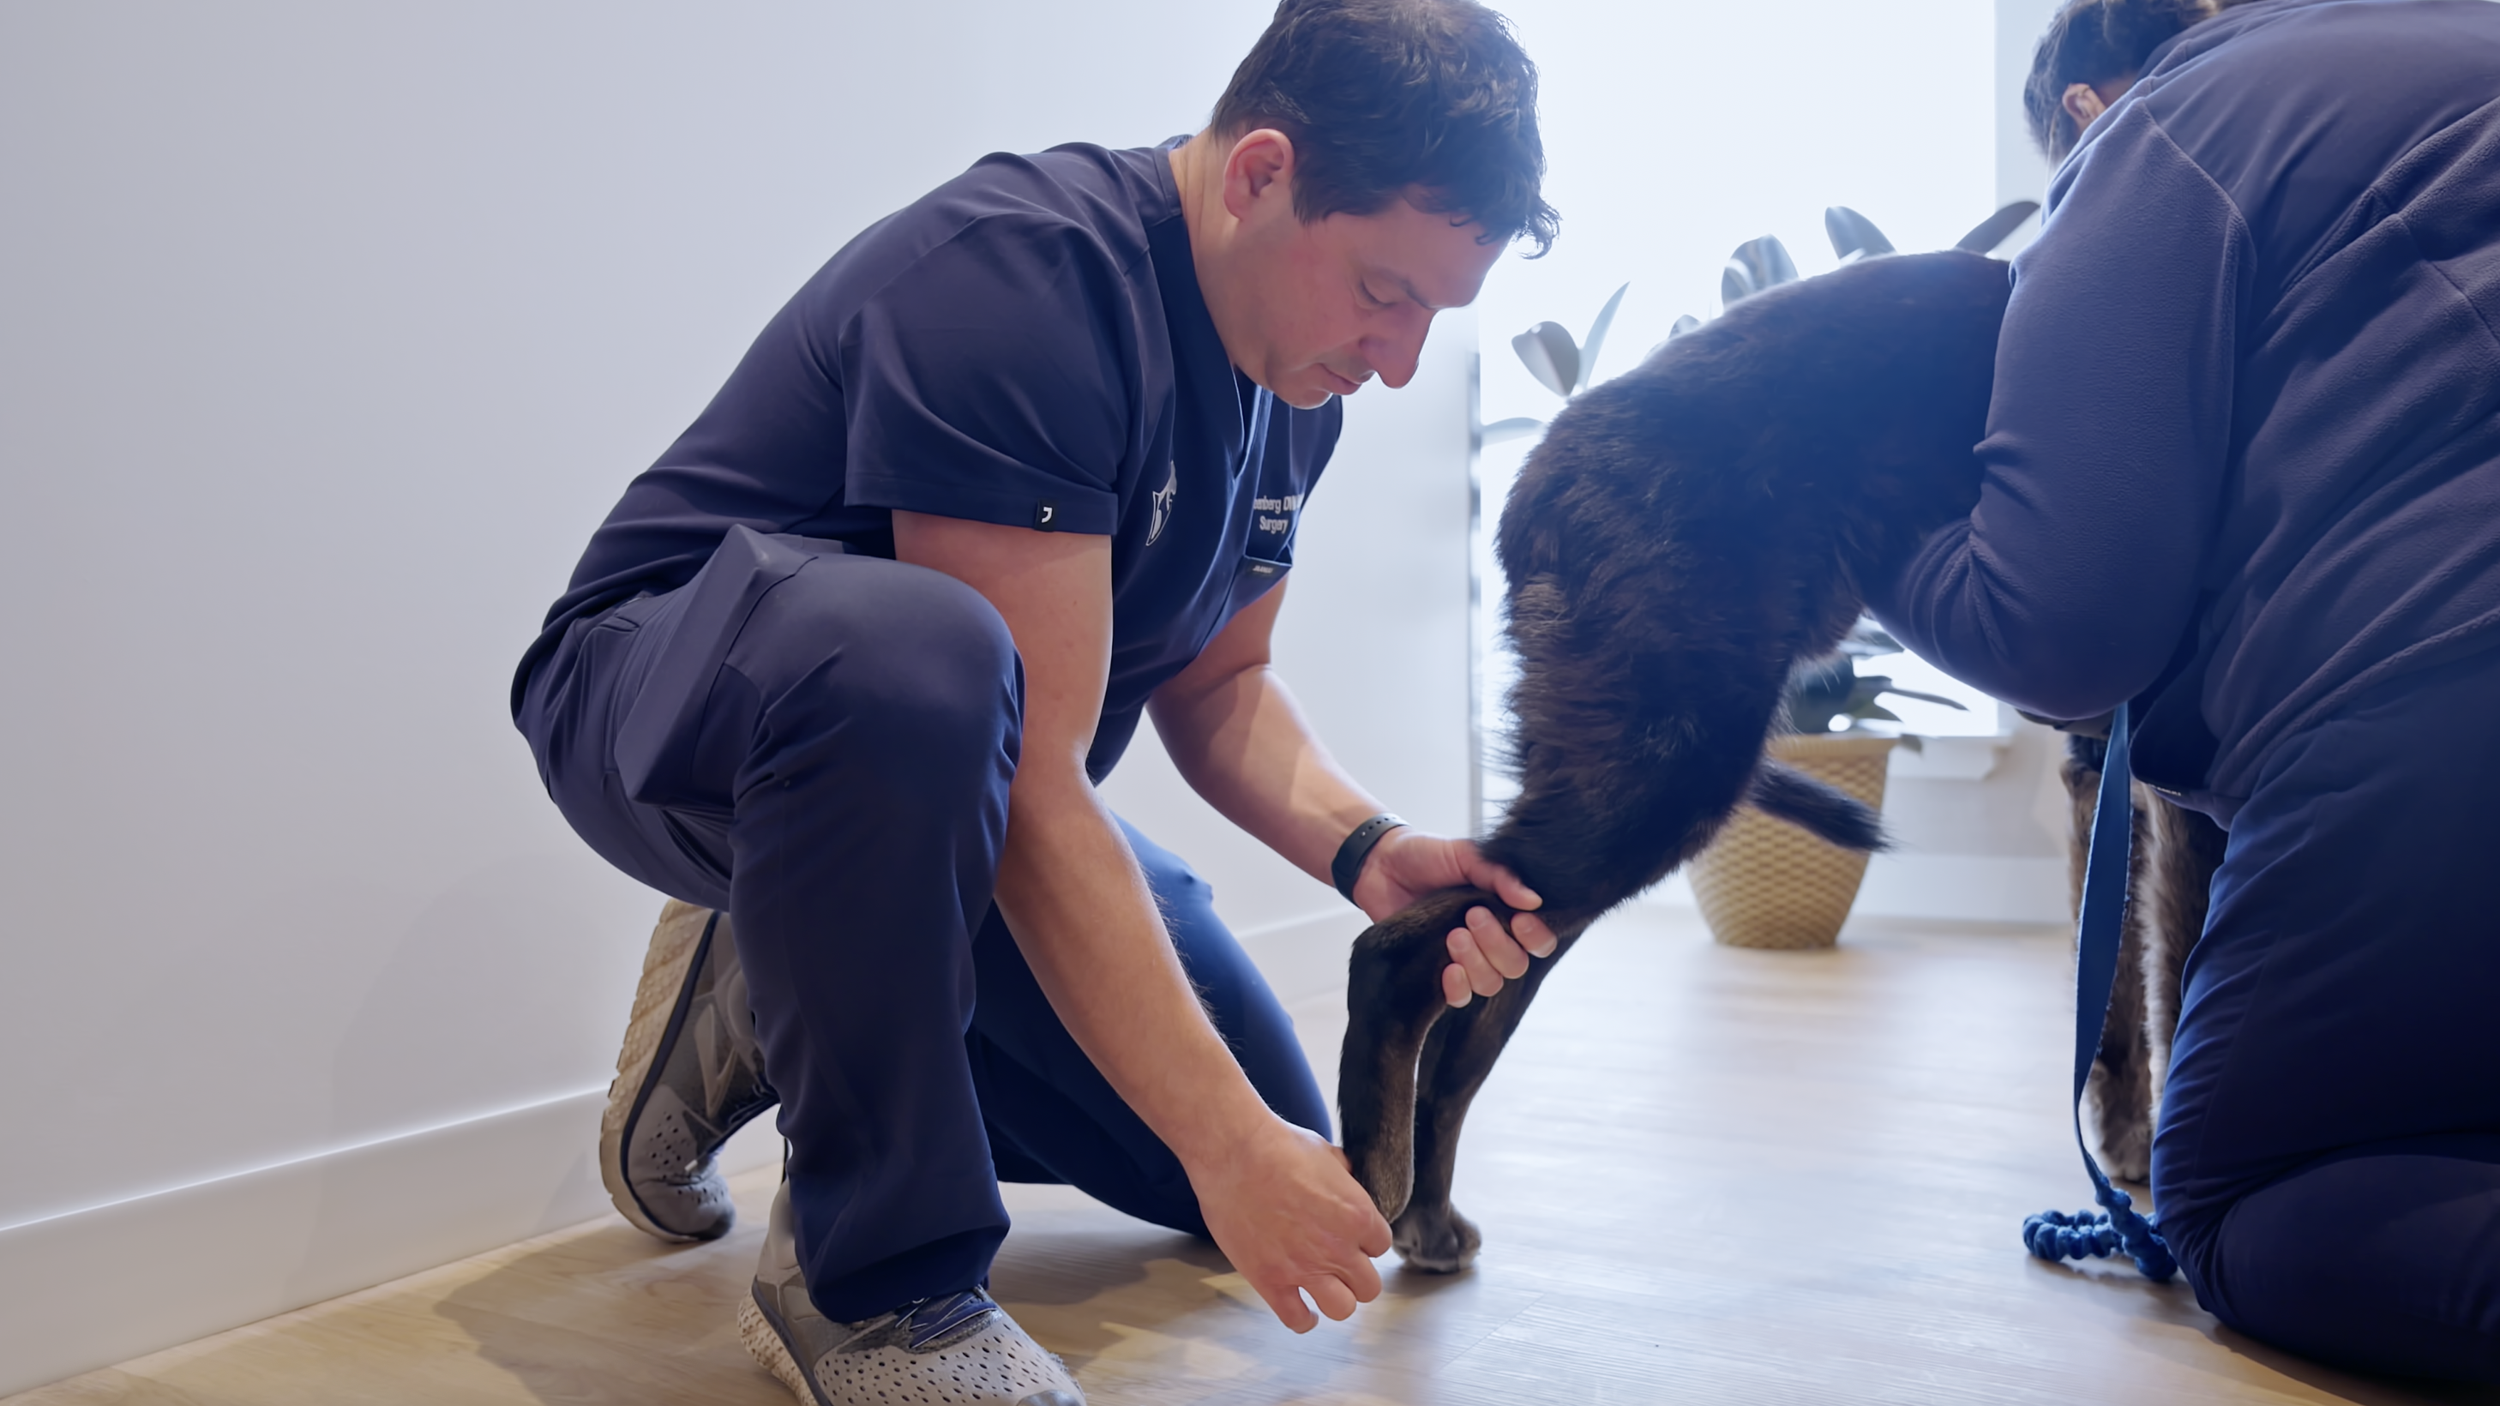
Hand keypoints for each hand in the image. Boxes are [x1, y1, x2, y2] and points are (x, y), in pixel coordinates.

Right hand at [1187, 1116, 1393, 1330]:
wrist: (1233, 1152)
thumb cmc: (1278, 1144)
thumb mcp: (1327, 1153)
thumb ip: (1346, 1177)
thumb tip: (1348, 1181)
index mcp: (1358, 1215)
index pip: (1381, 1246)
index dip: (1365, 1242)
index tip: (1350, 1238)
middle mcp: (1337, 1247)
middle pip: (1369, 1286)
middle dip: (1356, 1275)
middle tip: (1339, 1264)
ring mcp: (1304, 1268)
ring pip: (1342, 1308)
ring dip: (1336, 1299)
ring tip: (1323, 1287)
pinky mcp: (1271, 1280)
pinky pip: (1297, 1319)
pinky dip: (1303, 1319)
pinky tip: (1302, 1309)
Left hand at [1353, 829, 1557, 1007]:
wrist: (1380, 863)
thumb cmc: (1426, 855)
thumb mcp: (1466, 855)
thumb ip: (1500, 875)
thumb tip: (1533, 901)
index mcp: (1504, 911)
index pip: (1538, 940)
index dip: (1536, 937)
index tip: (1519, 921)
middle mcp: (1489, 939)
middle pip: (1516, 965)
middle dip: (1498, 945)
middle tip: (1473, 916)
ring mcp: (1464, 958)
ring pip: (1490, 983)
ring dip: (1476, 963)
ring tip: (1453, 935)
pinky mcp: (1436, 972)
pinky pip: (1460, 998)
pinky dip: (1458, 988)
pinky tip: (1448, 969)